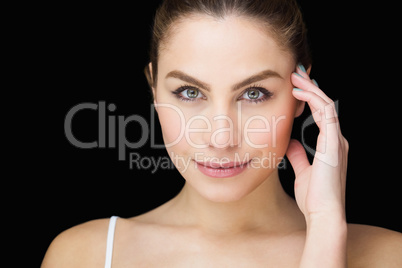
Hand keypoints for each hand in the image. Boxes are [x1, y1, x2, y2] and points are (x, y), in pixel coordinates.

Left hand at [287, 65, 348, 222]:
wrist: (323, 213)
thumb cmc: (314, 197)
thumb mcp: (302, 171)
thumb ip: (298, 156)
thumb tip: (291, 144)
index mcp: (329, 146)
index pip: (321, 114)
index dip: (310, 99)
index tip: (296, 88)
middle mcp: (335, 140)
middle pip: (324, 105)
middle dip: (310, 88)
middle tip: (296, 74)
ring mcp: (336, 141)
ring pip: (326, 105)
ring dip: (311, 89)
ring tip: (296, 76)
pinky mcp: (333, 143)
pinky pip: (326, 114)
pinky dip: (313, 100)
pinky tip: (300, 93)